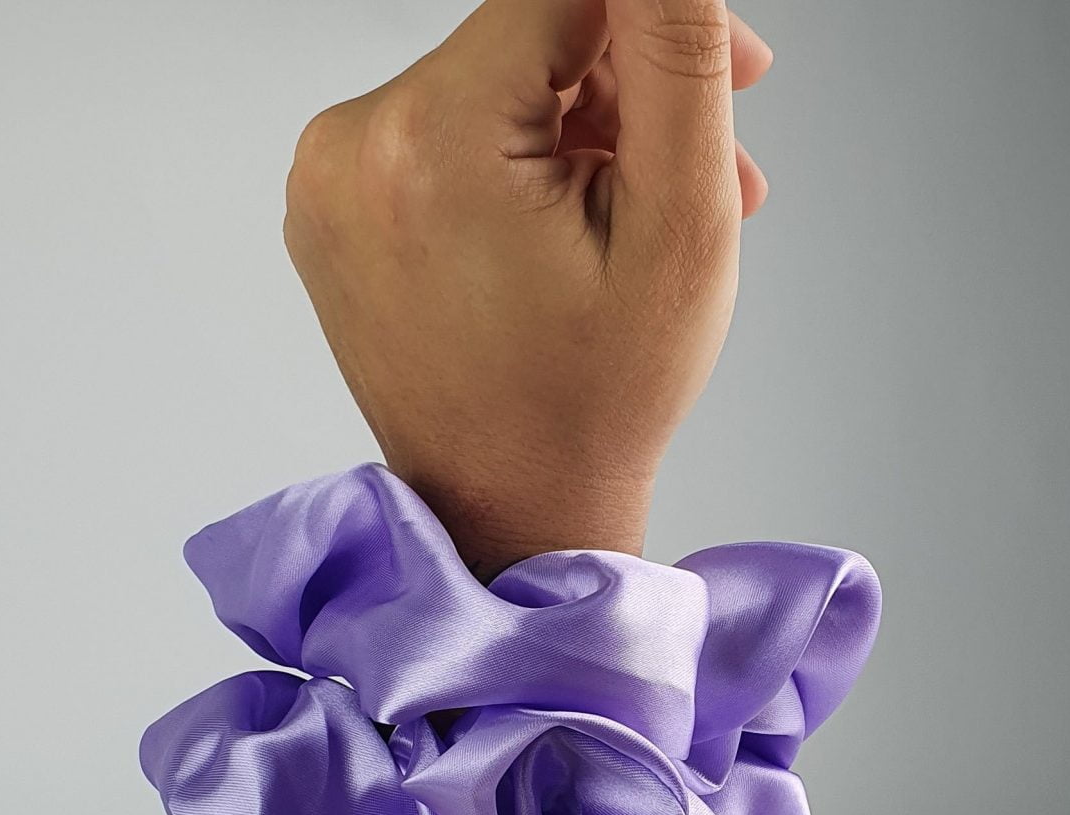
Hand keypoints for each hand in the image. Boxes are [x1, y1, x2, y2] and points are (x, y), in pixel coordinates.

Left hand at [284, 0, 773, 571]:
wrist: (509, 510)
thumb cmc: (593, 403)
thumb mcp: (677, 222)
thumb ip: (678, 51)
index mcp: (428, 142)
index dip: (661, 20)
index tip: (740, 70)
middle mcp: (349, 151)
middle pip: (524, 44)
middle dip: (630, 97)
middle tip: (711, 175)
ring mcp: (329, 187)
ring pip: (490, 93)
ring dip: (581, 136)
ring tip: (642, 225)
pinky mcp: (334, 215)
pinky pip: (445, 145)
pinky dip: (516, 168)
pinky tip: (570, 230)